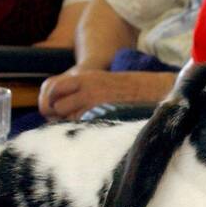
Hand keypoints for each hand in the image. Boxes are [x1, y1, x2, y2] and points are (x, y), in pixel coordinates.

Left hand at [39, 69, 171, 119]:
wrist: (152, 91)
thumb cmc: (127, 91)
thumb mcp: (100, 82)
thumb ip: (81, 90)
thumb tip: (58, 109)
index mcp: (85, 77)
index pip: (54, 89)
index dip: (53, 102)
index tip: (58, 110)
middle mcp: (86, 87)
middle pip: (57, 107)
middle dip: (61, 116)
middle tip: (73, 121)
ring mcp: (94, 101)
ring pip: (67, 119)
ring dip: (74, 124)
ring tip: (88, 125)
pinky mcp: (101, 113)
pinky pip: (82, 126)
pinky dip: (85, 129)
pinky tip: (96, 128)